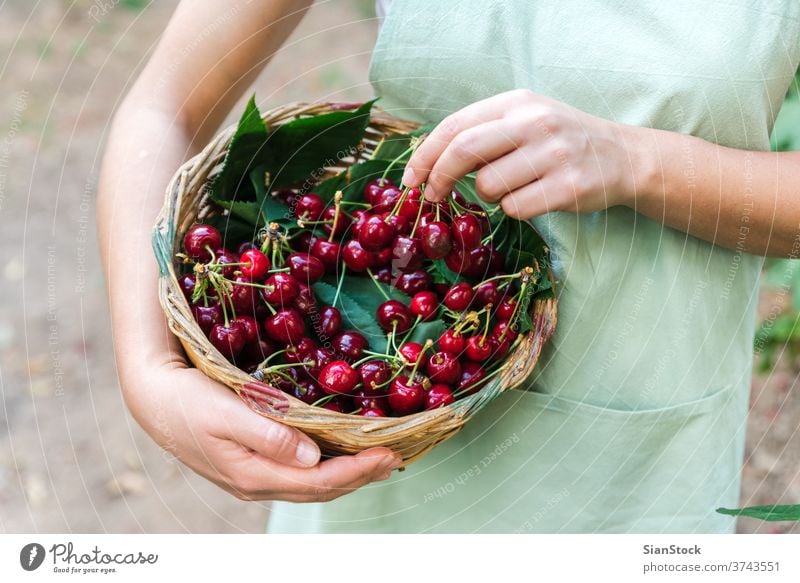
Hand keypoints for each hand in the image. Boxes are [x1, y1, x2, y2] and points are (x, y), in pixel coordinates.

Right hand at [126, 362, 401, 501]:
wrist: (153, 401)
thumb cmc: (188, 401)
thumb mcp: (226, 413)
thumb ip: (269, 436)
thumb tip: (313, 457)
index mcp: (254, 474)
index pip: (319, 481)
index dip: (357, 469)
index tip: (389, 453)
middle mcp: (258, 483)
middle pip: (321, 490)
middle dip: (361, 475)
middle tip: (396, 456)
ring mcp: (255, 477)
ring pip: (312, 485)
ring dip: (348, 475)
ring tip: (379, 460)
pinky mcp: (252, 465)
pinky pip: (299, 475)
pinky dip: (327, 468)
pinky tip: (340, 455)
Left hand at [402, 89, 641, 218]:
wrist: (624, 157)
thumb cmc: (560, 141)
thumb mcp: (524, 120)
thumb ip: (482, 132)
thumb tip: (428, 163)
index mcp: (516, 102)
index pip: (455, 125)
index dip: (425, 155)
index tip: (410, 179)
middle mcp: (535, 122)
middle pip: (464, 151)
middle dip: (439, 178)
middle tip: (432, 196)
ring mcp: (555, 153)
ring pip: (489, 186)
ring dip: (488, 196)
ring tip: (512, 187)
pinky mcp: (570, 186)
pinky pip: (515, 208)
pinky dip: (514, 210)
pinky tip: (534, 198)